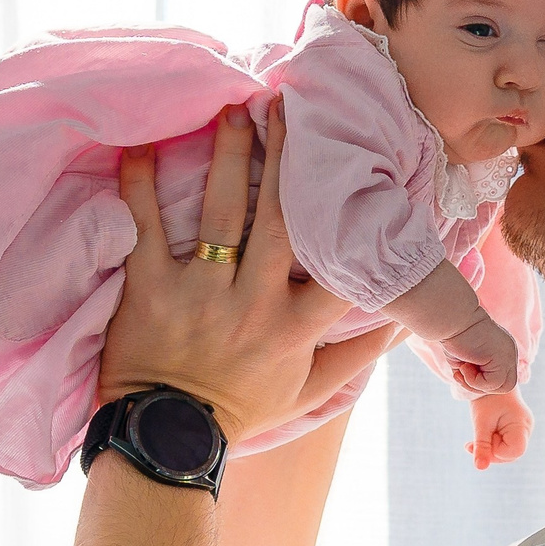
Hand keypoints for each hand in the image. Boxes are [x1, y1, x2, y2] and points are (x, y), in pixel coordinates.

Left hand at [103, 100, 394, 444]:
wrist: (166, 441)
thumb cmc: (240, 412)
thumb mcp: (308, 392)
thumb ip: (356, 354)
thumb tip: (404, 323)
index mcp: (296, 328)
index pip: (340, 268)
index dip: (353, 215)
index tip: (360, 167)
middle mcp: (254, 305)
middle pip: (280, 220)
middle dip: (286, 158)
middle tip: (288, 105)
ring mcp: (201, 296)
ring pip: (222, 214)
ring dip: (229, 156)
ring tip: (234, 109)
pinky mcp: (149, 292)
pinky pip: (146, 230)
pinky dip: (140, 186)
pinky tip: (142, 147)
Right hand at [437, 312, 519, 395]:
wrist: (452, 318)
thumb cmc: (453, 336)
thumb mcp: (464, 359)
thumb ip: (473, 373)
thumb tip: (474, 386)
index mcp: (503, 350)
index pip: (501, 378)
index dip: (482, 382)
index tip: (461, 371)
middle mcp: (510, 351)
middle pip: (506, 385)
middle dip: (483, 387)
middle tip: (462, 375)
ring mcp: (509, 354)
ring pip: (503, 387)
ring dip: (478, 385)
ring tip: (463, 369)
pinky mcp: (503, 357)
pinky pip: (493, 383)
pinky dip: (475, 380)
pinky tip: (465, 365)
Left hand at [467, 390, 532, 470]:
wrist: (489, 381)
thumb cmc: (486, 398)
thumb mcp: (481, 423)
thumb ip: (481, 446)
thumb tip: (480, 468)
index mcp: (522, 424)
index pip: (515, 451)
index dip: (497, 452)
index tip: (484, 440)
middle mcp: (527, 428)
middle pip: (511, 454)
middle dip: (491, 452)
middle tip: (473, 443)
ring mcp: (523, 429)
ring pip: (507, 452)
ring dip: (489, 449)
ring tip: (472, 442)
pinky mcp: (516, 429)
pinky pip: (505, 444)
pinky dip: (491, 444)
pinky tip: (477, 442)